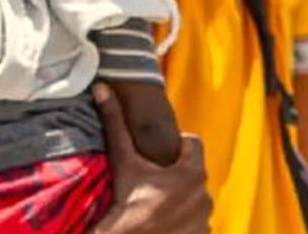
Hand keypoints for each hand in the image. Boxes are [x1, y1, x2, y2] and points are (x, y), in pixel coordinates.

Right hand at [91, 83, 210, 233]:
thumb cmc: (127, 201)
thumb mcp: (121, 160)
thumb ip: (114, 122)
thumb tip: (102, 87)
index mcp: (192, 173)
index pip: (193, 143)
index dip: (175, 144)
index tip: (157, 153)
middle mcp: (205, 196)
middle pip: (193, 172)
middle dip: (175, 173)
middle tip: (151, 178)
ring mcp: (205, 221)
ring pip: (194, 198)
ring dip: (179, 198)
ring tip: (154, 201)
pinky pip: (195, 222)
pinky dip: (182, 220)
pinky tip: (162, 221)